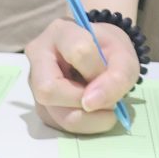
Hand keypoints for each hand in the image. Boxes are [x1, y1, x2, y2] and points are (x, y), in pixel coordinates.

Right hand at [23, 16, 140, 135]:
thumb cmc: (107, 50)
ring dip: (89, 118)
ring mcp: (35, 84)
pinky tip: (93, 111)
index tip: (111, 73)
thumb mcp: (124, 55)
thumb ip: (117, 76)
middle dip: (83, 100)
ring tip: (104, 106)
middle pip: (48, 90)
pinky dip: (85, 124)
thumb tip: (89, 104)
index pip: (78, 52)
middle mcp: (38, 57)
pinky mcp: (41, 106)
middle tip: (105, 96)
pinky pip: (60, 125)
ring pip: (55, 113)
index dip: (99, 69)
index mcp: (60, 31)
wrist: (98, 55)